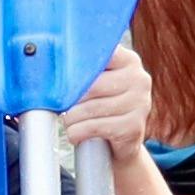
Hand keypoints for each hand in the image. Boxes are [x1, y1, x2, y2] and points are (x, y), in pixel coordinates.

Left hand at [65, 40, 157, 158]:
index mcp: (129, 61)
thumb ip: (86, 68)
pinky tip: (75, 133)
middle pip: (93, 85)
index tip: (62, 78)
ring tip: (68, 120)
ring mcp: (140, 104)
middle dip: (71, 98)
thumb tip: (54, 62)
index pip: (100, 54)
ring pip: (92, 108)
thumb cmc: (104, 105)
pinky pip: (95, 127)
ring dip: (72, 118)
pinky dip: (78, 132)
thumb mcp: (99, 81)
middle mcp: (139, 79)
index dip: (76, 67)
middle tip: (60, 105)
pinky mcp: (133, 127)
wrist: (122, 141)